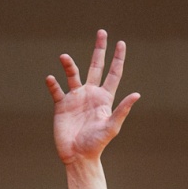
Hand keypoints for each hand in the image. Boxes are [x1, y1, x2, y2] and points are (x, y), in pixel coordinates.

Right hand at [49, 30, 138, 164]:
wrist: (77, 156)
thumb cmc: (96, 144)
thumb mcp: (111, 127)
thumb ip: (122, 110)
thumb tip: (137, 94)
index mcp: (104, 98)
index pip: (113, 74)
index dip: (117, 59)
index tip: (120, 43)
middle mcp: (90, 94)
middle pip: (96, 66)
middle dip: (99, 50)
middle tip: (102, 32)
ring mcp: (75, 98)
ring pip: (73, 74)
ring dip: (68, 65)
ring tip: (64, 57)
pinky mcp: (61, 106)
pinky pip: (56, 90)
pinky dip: (53, 84)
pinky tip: (50, 78)